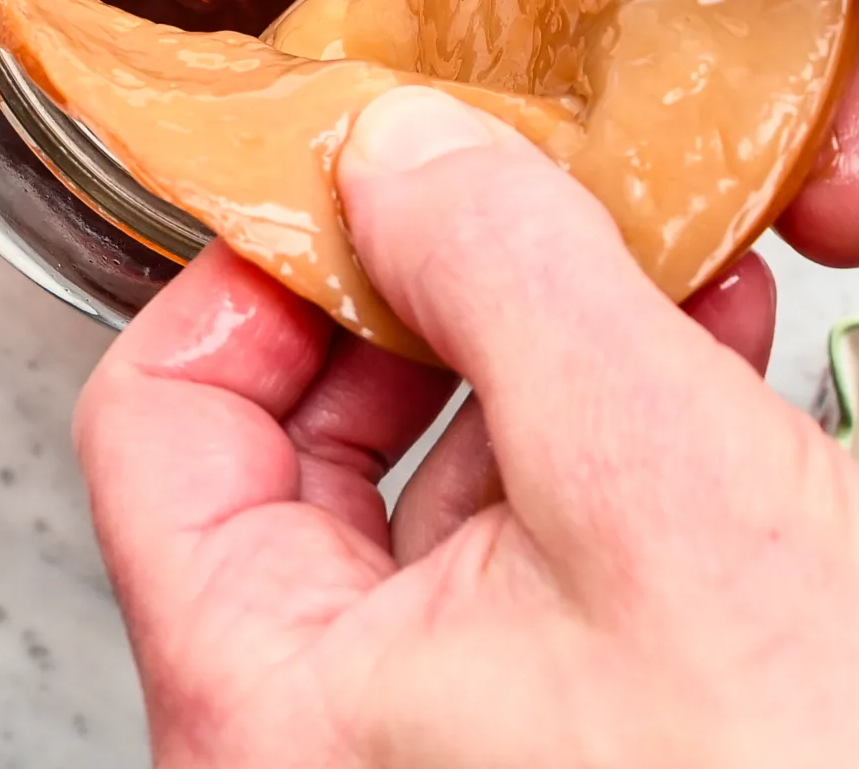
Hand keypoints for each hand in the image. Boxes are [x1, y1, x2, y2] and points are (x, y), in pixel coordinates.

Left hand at [76, 87, 858, 768]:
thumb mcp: (653, 479)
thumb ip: (502, 275)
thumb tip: (400, 149)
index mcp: (275, 698)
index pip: (158, 417)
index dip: (253, 268)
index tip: (356, 178)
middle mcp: (333, 733)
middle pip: (293, 441)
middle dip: (421, 292)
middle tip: (502, 194)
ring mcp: (444, 743)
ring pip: (432, 484)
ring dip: (530, 343)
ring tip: (630, 243)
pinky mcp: (560, 736)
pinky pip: (534, 545)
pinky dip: (606, 427)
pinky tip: (700, 344)